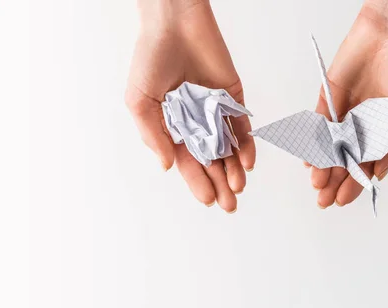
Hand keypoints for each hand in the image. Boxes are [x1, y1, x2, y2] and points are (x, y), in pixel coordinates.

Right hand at [125, 0, 254, 212]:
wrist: (175, 23)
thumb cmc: (150, 57)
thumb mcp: (140, 99)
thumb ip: (153, 133)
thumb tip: (166, 166)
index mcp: (173, 127)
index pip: (188, 161)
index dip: (197, 181)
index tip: (207, 200)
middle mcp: (197, 123)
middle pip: (212, 160)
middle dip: (220, 183)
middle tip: (229, 204)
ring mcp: (217, 111)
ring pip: (229, 147)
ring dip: (234, 168)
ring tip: (238, 187)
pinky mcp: (234, 97)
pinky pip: (242, 125)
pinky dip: (246, 144)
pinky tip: (248, 161)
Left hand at [310, 0, 387, 208]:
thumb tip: (378, 175)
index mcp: (382, 133)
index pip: (365, 165)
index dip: (354, 185)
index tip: (342, 200)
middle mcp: (361, 127)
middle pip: (344, 160)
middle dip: (334, 181)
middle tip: (324, 200)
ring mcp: (344, 113)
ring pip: (329, 146)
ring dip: (323, 166)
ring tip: (318, 183)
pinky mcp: (328, 98)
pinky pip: (318, 124)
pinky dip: (314, 142)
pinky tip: (310, 159)